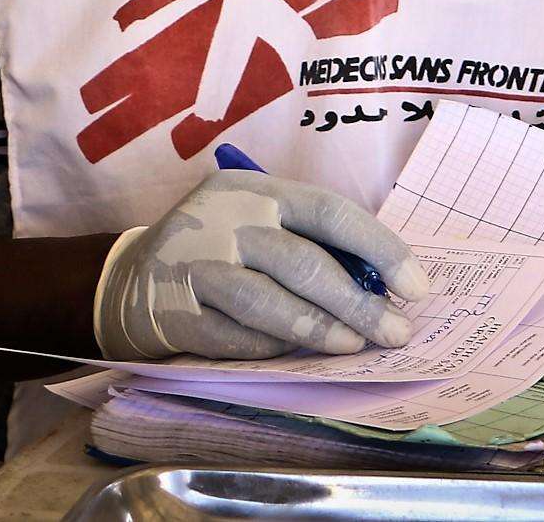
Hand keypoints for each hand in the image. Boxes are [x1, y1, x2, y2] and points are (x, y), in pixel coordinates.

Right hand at [94, 172, 431, 360]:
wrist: (126, 277)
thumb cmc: (218, 248)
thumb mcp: (258, 222)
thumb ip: (309, 242)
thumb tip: (383, 284)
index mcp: (258, 189)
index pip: (330, 211)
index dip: (380, 247)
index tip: (417, 287)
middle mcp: (226, 219)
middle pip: (303, 261)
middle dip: (357, 302)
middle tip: (394, 332)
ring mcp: (195, 262)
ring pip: (267, 301)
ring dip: (318, 328)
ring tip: (353, 347)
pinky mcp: (173, 308)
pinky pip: (233, 336)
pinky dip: (269, 347)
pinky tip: (294, 354)